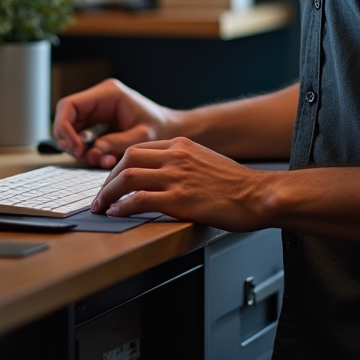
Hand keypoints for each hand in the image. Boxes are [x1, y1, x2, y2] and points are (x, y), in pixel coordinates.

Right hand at [53, 79, 179, 168]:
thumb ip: (115, 144)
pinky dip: (90, 152)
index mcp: (108, 93)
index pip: (69, 105)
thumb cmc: (161, 129)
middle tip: (84, 158)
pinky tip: (106, 160)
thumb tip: (90, 153)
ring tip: (102, 161)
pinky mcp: (99, 124)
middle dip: (70, 142)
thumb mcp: (140, 137)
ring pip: (72, 130)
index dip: (64, 128)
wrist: (173, 129)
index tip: (76, 149)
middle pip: (66, 118)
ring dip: (81, 150)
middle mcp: (98, 99)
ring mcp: (97, 111)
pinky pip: (83, 138)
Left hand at [91, 136, 276, 230]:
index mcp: (182, 145)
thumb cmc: (237, 184)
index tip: (113, 180)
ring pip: (128, 177)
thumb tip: (163, 178)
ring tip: (102, 207)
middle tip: (101, 195)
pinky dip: (123, 207)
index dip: (120, 165)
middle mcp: (176, 156)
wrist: (258, 194)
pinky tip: (118, 213)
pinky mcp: (179, 200)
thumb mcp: (206, 161)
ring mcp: (176, 177)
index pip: (139, 149)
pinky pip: (140, 200)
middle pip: (127, 158)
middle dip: (108, 178)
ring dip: (109, 193)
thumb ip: (183, 163)